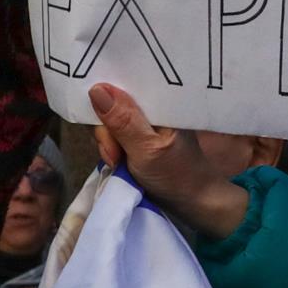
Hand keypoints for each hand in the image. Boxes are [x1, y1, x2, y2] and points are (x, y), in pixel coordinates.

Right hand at [89, 84, 248, 240]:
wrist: (192, 202)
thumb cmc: (176, 175)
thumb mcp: (147, 149)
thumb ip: (123, 121)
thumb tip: (96, 88)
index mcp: (160, 99)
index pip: (123, 84)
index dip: (106, 101)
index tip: (104, 128)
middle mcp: (150, 106)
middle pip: (111, 104)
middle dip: (107, 131)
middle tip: (115, 156)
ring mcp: (142, 122)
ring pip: (109, 122)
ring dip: (108, 144)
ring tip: (118, 163)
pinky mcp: (136, 137)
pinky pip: (112, 135)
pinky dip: (110, 150)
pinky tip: (117, 162)